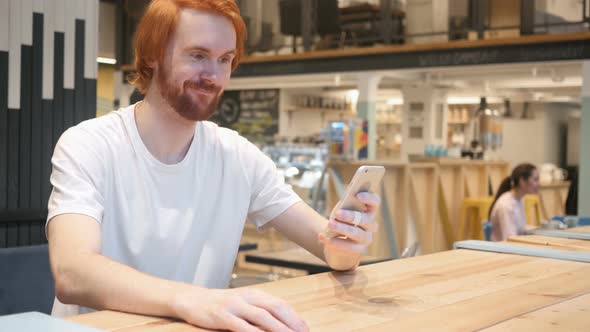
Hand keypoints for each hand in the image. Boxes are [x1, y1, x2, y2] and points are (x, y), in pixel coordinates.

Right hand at [173, 287, 308, 331]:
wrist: (192, 299)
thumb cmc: (220, 305)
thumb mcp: (242, 303)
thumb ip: (259, 311)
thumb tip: (280, 324)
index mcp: (254, 293)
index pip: (280, 304)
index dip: (295, 317)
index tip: (305, 329)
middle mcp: (247, 297)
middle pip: (275, 308)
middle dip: (292, 322)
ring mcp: (234, 305)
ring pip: (262, 316)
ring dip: (278, 328)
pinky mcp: (222, 315)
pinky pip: (242, 326)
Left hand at [319, 192, 380, 254]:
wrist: (337, 241)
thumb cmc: (340, 220)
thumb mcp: (341, 211)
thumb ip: (344, 206)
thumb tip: (341, 206)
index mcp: (369, 211)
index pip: (375, 202)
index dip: (369, 198)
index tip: (357, 195)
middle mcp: (371, 225)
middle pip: (365, 219)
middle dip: (351, 216)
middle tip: (337, 213)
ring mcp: (366, 238)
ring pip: (357, 233)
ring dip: (342, 228)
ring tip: (330, 224)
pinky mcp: (358, 249)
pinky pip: (347, 246)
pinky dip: (333, 241)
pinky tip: (322, 237)